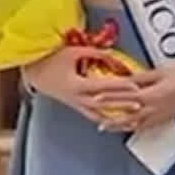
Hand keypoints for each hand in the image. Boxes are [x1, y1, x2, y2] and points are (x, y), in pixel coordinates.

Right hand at [21, 45, 140, 121]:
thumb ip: (94, 53)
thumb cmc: (51, 60)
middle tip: (139, 104)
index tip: (134, 86)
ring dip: (115, 117)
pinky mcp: (76, 106)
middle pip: (104, 104)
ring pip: (99, 115)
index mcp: (76, 85)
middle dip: (122, 104)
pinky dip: (105, 119)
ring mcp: (76, 104)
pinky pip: (93, 116)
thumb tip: (113, 54)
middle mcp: (77, 98)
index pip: (103, 87)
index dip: (120, 86)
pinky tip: (115, 122)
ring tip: (130, 119)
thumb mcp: (73, 52)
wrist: (34, 73)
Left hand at [103, 61, 174, 131]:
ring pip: (137, 124)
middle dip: (111, 120)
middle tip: (98, 122)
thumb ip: (139, 78)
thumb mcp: (159, 72)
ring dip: (121, 126)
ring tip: (108, 128)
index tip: (96, 99)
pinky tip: (130, 128)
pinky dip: (137, 128)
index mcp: (152, 94)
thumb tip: (123, 80)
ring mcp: (161, 115)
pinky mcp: (167, 118)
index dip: (109, 98)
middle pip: (128, 116)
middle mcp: (155, 108)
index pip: (125, 98)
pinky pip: (148, 126)